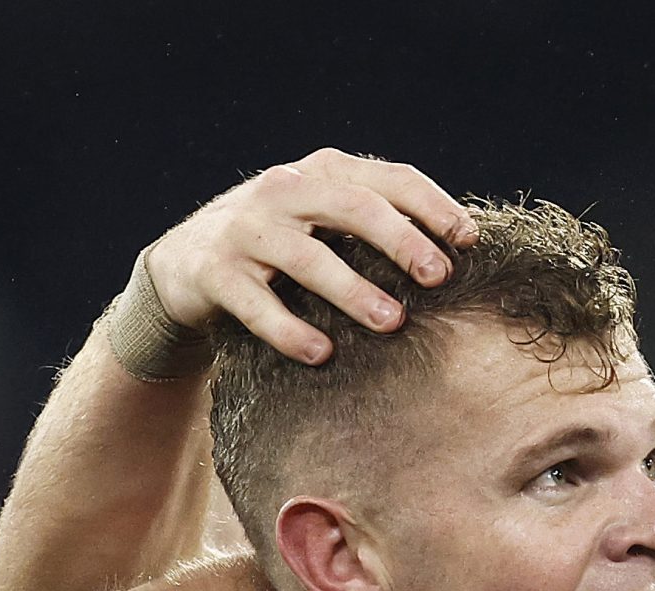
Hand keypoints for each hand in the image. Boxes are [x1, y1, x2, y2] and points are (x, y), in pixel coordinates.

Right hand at [145, 148, 478, 363]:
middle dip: (400, 240)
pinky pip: (256, 304)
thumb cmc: (280, 246)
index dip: (431, 205)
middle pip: (351, 205)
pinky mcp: (215, 272)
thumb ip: (375, 222)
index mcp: (323, 172)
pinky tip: (320, 354)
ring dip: (352, 289)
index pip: (388, 177)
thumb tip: (461, 250)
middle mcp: (284, 191)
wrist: (184, 264)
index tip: (470, 240)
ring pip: (305, 256)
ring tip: (392, 322)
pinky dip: (289, 330)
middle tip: (439, 276)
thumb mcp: (325, 221)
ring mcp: (247, 230)